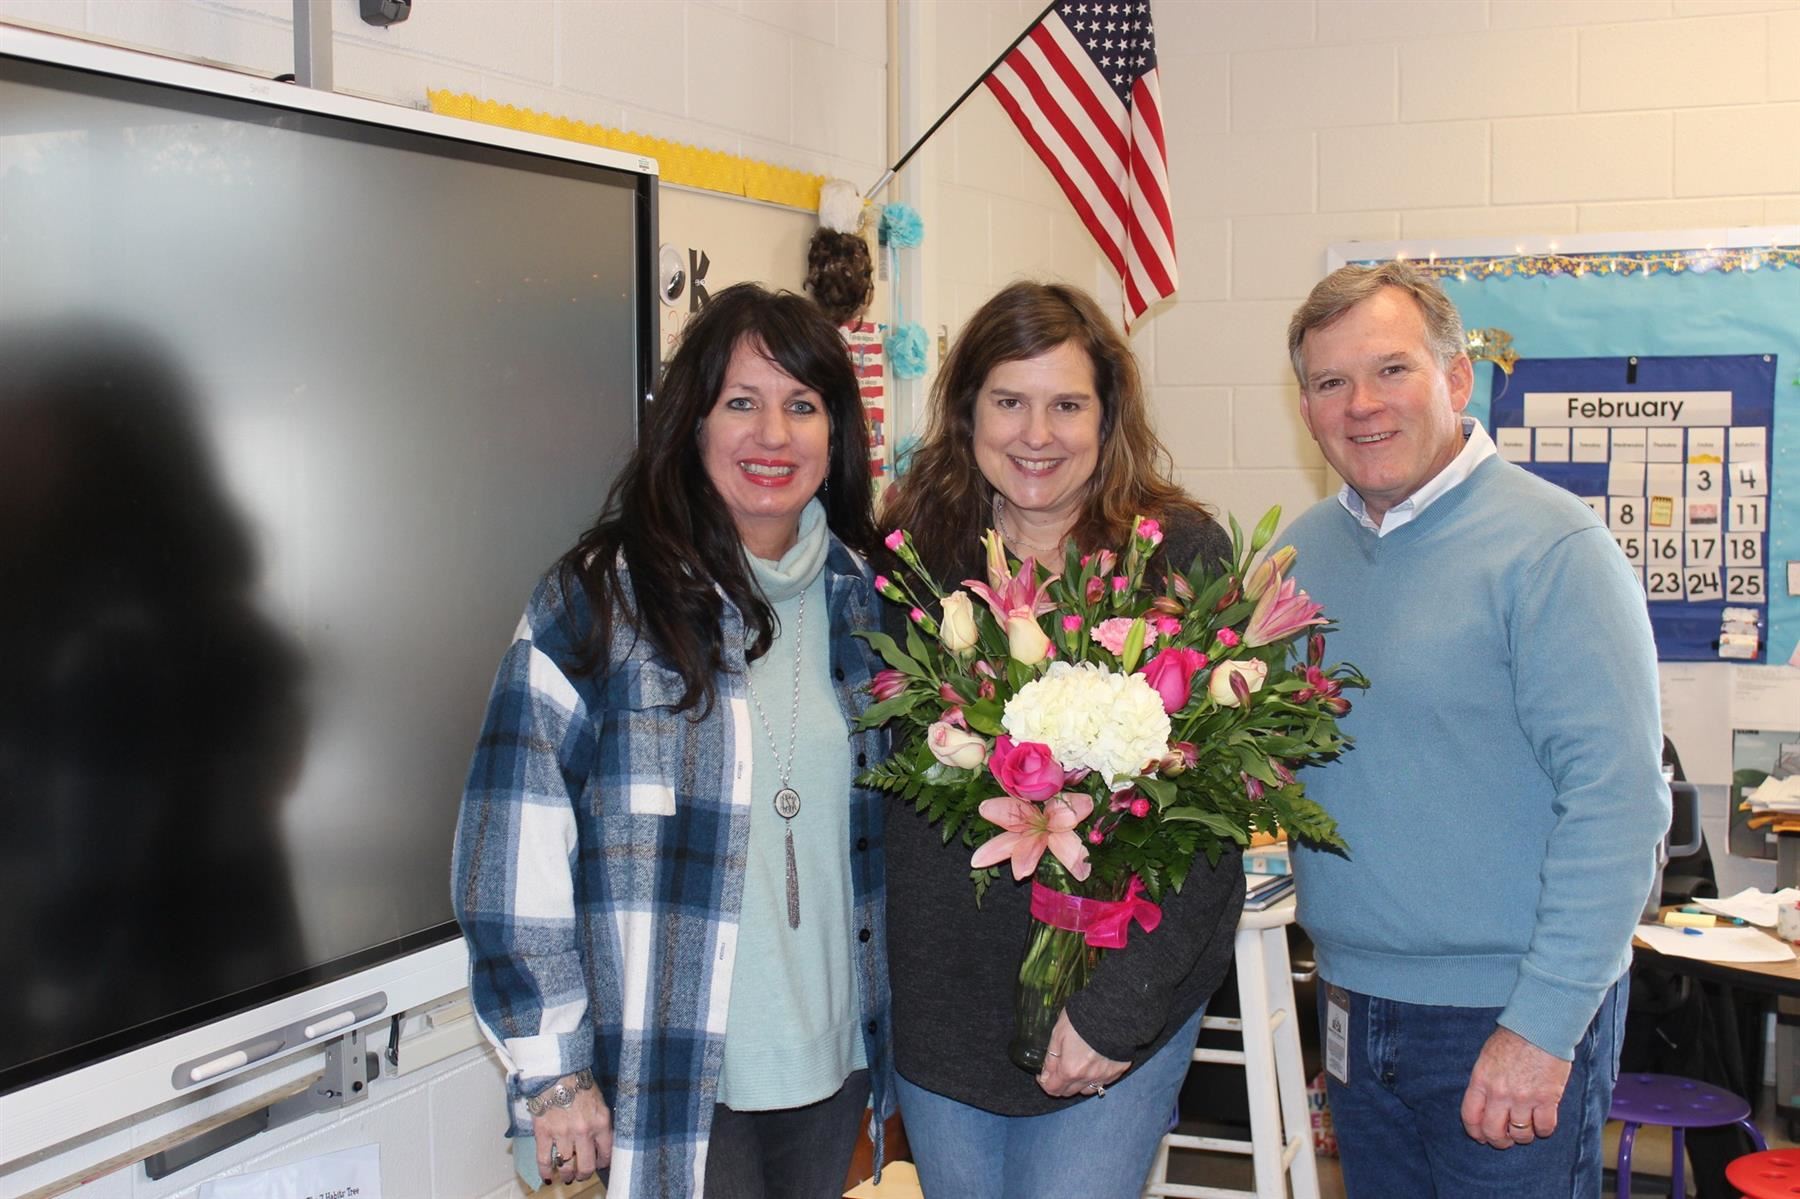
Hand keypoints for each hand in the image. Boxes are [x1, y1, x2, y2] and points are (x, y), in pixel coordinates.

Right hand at [531, 1075, 613, 1184]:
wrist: (557, 1071)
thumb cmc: (579, 1083)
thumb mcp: (599, 1101)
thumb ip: (601, 1122)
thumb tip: (601, 1140)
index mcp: (600, 1123)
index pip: (606, 1153)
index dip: (602, 1163)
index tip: (599, 1164)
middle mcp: (583, 1132)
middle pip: (586, 1165)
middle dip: (584, 1173)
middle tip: (582, 1174)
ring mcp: (562, 1134)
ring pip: (566, 1166)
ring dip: (567, 1174)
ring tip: (567, 1176)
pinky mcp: (543, 1133)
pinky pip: (544, 1159)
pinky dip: (545, 1171)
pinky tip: (548, 1176)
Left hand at [1035, 1010, 1128, 1098]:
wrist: (1114, 1011)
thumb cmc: (1083, 1018)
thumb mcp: (1058, 1034)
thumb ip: (1051, 1058)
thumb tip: (1045, 1075)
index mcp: (1070, 1070)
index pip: (1053, 1089)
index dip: (1045, 1082)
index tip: (1043, 1074)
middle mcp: (1087, 1078)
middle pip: (1069, 1092)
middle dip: (1061, 1083)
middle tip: (1060, 1066)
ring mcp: (1104, 1077)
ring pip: (1087, 1090)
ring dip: (1079, 1083)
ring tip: (1079, 1065)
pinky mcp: (1118, 1071)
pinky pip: (1103, 1082)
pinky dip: (1096, 1077)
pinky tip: (1095, 1063)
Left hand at [1460, 1026, 1570, 1148]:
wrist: (1540, 1028)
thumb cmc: (1513, 1038)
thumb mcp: (1486, 1057)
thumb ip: (1484, 1082)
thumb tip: (1483, 1105)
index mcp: (1481, 1080)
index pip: (1470, 1116)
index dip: (1475, 1132)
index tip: (1481, 1137)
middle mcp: (1499, 1093)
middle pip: (1493, 1131)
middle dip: (1499, 1141)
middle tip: (1505, 1140)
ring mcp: (1523, 1098)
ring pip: (1520, 1134)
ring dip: (1522, 1136)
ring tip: (1525, 1130)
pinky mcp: (1547, 1099)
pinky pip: (1544, 1128)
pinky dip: (1543, 1130)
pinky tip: (1542, 1124)